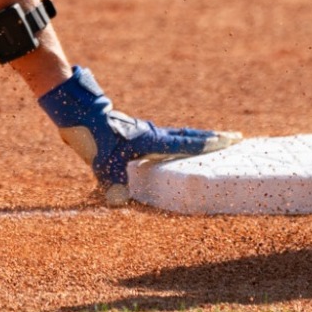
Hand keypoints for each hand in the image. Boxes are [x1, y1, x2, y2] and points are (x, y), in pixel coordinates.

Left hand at [38, 66, 240, 204]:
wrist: (76, 110)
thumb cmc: (91, 132)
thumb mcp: (101, 161)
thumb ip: (112, 183)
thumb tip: (118, 202)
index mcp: (151, 139)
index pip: (187, 143)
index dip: (210, 143)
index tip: (232, 140)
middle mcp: (151, 134)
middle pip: (188, 136)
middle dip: (211, 138)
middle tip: (235, 138)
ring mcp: (143, 132)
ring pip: (176, 136)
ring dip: (195, 140)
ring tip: (212, 144)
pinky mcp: (133, 133)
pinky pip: (162, 139)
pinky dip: (176, 142)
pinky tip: (174, 150)